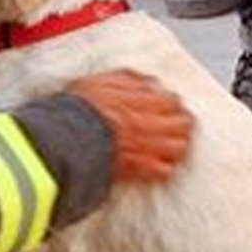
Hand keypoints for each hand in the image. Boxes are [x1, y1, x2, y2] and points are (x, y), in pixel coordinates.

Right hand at [69, 71, 193, 184]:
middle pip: (184, 124)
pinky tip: (155, 165)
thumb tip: (148, 82)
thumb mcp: (102, 81)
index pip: (173, 100)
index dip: (170, 103)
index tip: (165, 106)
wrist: (67, 138)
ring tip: (168, 146)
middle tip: (172, 125)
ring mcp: (149, 148)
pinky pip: (166, 171)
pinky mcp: (141, 169)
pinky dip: (164, 168)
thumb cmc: (80, 108)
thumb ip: (129, 80)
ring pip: (180, 147)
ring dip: (177, 145)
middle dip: (180, 123)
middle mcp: (152, 124)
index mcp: (144, 101)